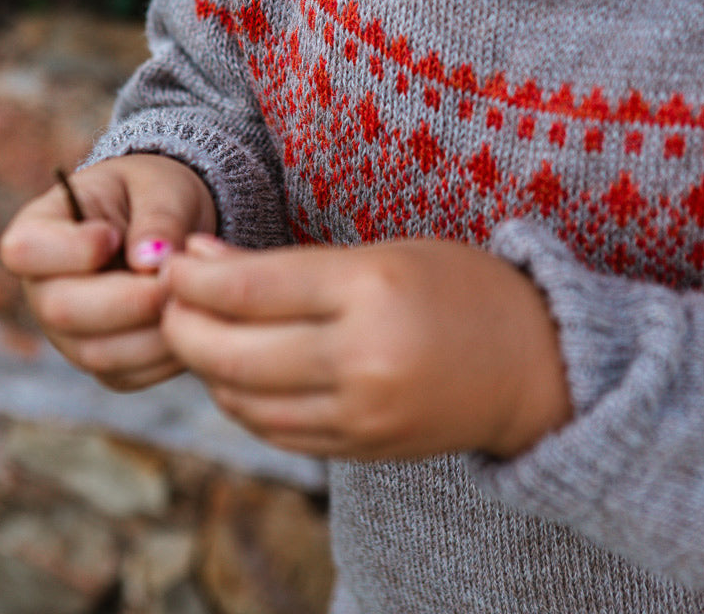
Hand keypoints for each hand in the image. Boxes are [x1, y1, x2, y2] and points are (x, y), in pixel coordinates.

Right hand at [0, 153, 216, 390]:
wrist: (174, 227)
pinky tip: (190, 319)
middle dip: (126, 299)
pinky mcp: (104, 364)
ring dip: (152, 330)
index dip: (70, 250)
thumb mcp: (161, 186)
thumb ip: (157, 216)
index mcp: (39, 230)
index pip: (24, 250)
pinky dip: (166, 354)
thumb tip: (149, 261)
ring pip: (96, 353)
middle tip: (173, 278)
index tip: (113, 236)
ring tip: (189, 295)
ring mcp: (68, 333)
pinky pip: (129, 374)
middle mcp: (43, 289)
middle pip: (60, 310)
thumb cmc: (156, 194)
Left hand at [162, 236, 571, 459]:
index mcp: (370, 289)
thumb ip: (287, 266)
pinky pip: (274, 432)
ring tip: (199, 332)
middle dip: (180, 325)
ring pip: (243, 400)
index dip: (192, 278)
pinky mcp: (360, 449)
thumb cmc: (459, 288)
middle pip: (231, 352)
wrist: (536, 365)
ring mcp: (361, 414)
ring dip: (205, 366)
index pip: (248, 288)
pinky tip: (239, 374)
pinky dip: (241, 403)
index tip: (170, 262)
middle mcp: (362, 357)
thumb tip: (200, 260)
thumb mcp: (380, 254)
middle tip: (167, 300)